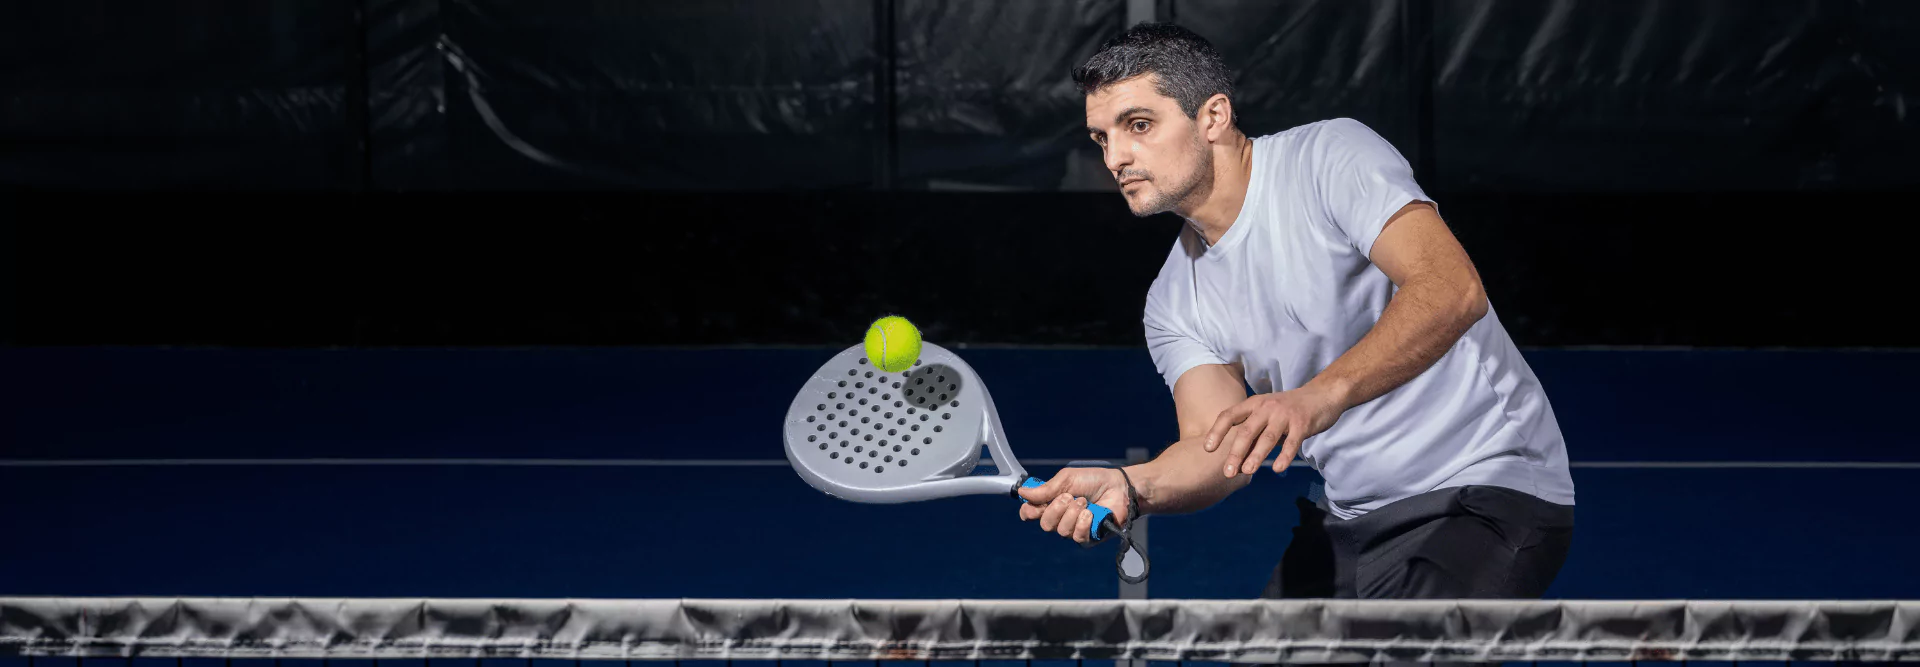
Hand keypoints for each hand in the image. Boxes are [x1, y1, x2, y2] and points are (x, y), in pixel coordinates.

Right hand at [1015, 467, 1130, 544]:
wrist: (1119, 487)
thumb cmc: (1094, 481)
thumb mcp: (1066, 479)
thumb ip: (1046, 489)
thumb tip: (1022, 492)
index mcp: (1052, 503)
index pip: (1030, 514)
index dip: (1029, 512)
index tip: (1034, 506)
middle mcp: (1060, 518)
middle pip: (1045, 524)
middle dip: (1055, 509)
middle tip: (1069, 497)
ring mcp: (1074, 529)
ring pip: (1061, 531)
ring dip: (1072, 513)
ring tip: (1085, 502)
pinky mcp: (1089, 538)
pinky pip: (1077, 536)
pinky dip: (1083, 522)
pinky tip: (1090, 513)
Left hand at [1205, 384, 1345, 477]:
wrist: (1322, 395)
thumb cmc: (1289, 409)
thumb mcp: (1267, 413)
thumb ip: (1253, 429)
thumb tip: (1235, 456)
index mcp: (1254, 404)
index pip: (1229, 415)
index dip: (1217, 431)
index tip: (1207, 449)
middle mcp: (1267, 407)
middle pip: (1246, 430)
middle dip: (1235, 452)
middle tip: (1227, 472)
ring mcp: (1285, 415)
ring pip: (1267, 438)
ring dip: (1256, 456)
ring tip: (1246, 472)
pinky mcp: (1302, 424)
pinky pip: (1292, 442)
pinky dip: (1284, 456)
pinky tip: (1278, 469)